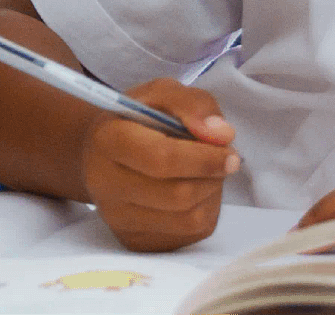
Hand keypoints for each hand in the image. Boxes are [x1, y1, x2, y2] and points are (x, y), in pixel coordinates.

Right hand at [79, 78, 239, 251]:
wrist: (104, 152)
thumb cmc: (137, 118)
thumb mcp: (162, 92)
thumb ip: (192, 104)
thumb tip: (221, 135)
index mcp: (108, 140)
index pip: (161, 159)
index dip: (203, 158)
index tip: (230, 153)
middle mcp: (105, 184)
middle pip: (178, 194)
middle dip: (211, 176)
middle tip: (224, 160)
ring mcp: (118, 218)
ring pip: (188, 219)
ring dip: (212, 193)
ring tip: (206, 172)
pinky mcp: (134, 241)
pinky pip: (189, 235)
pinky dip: (205, 211)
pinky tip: (196, 191)